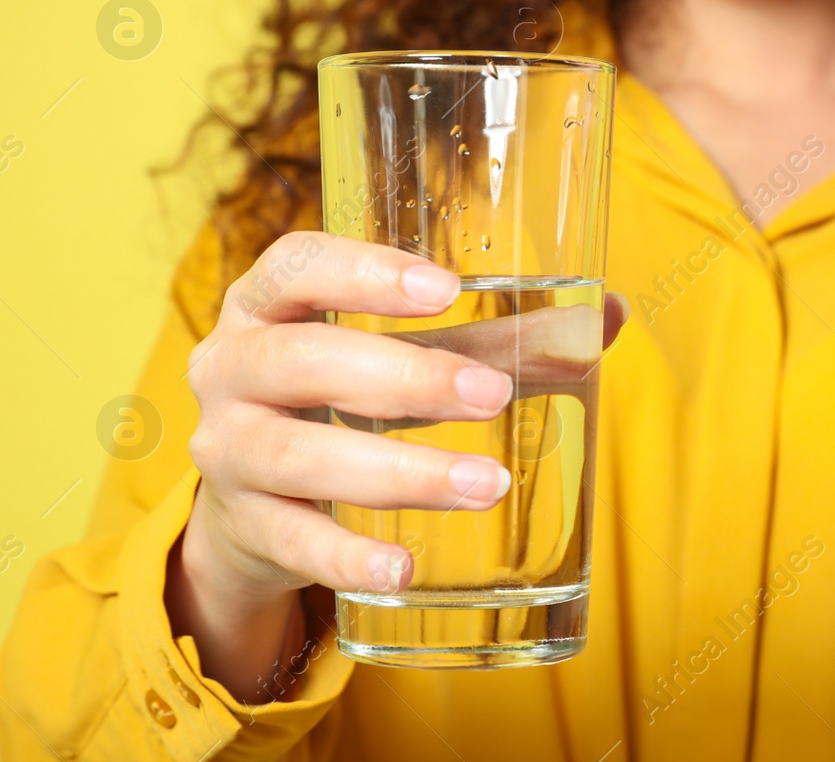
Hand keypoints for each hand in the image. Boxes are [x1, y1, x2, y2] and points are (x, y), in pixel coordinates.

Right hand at [169, 231, 624, 697]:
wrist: (255, 502)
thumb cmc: (345, 397)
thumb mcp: (401, 354)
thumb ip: (496, 337)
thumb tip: (607, 315)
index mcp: (269, 302)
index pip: (299, 265)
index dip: (364, 272)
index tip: (446, 288)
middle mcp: (230, 367)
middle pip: (303, 361)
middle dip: (405, 377)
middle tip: (493, 395)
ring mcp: (226, 450)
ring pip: (298, 455)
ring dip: (398, 472)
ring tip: (486, 484)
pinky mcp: (244, 526)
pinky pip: (291, 542)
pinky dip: (347, 557)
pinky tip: (401, 569)